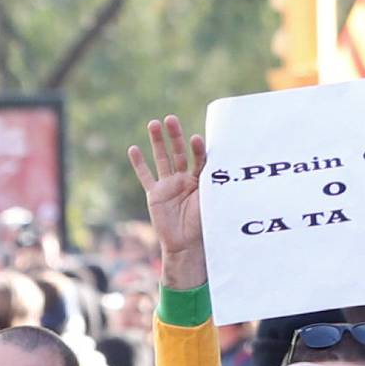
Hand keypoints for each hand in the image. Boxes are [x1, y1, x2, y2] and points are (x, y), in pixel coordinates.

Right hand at [129, 117, 207, 289]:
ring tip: (153, 123)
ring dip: (157, 141)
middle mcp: (183, 179)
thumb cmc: (204, 225)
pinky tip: (133, 149)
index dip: (197, 149)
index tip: (197, 139)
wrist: (187, 246)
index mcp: (200, 180)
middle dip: (175, 136)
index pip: (199, 158)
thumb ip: (215, 183)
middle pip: (178, 152)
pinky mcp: (154, 194)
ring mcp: (168, 186)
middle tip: (171, 119)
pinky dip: (139, 164)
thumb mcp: (213, 201)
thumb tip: (231, 164)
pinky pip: (146, 176)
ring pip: (162, 159)